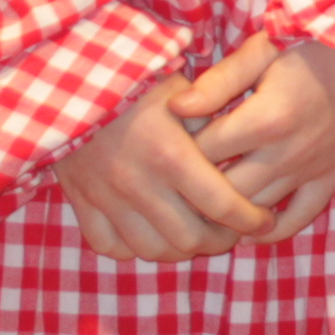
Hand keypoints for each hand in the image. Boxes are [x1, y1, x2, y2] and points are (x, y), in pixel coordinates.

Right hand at [54, 74, 267, 261]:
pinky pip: (110, 247)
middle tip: (234, 232)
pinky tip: (153, 234)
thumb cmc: (140, 84)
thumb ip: (216, 122)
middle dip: (220, 241)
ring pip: (151, 249)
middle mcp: (138, 184)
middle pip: (189, 238)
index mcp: (171, 155)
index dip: (249, 220)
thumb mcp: (186, 92)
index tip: (264, 221)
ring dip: (181, 250)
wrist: (70, 84)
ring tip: (199, 236)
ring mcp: (106, 198)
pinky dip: (135, 249)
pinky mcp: (81, 204)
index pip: (221, 205)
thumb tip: (245, 149)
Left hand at [177, 33, 334, 243]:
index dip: (176, 150)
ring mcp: (311, 169)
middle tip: (176, 182)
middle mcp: (287, 152)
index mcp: (266, 118)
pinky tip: (247, 231)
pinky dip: (270, 232)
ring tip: (201, 205)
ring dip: (224, 212)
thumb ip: (219, 80)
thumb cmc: (315, 46)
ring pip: (255, 209)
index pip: (202, 152)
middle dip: (193, 189)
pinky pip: (299, 219)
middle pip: (222, 190)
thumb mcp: (264, 50)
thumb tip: (174, 108)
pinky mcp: (331, 177)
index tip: (166, 144)